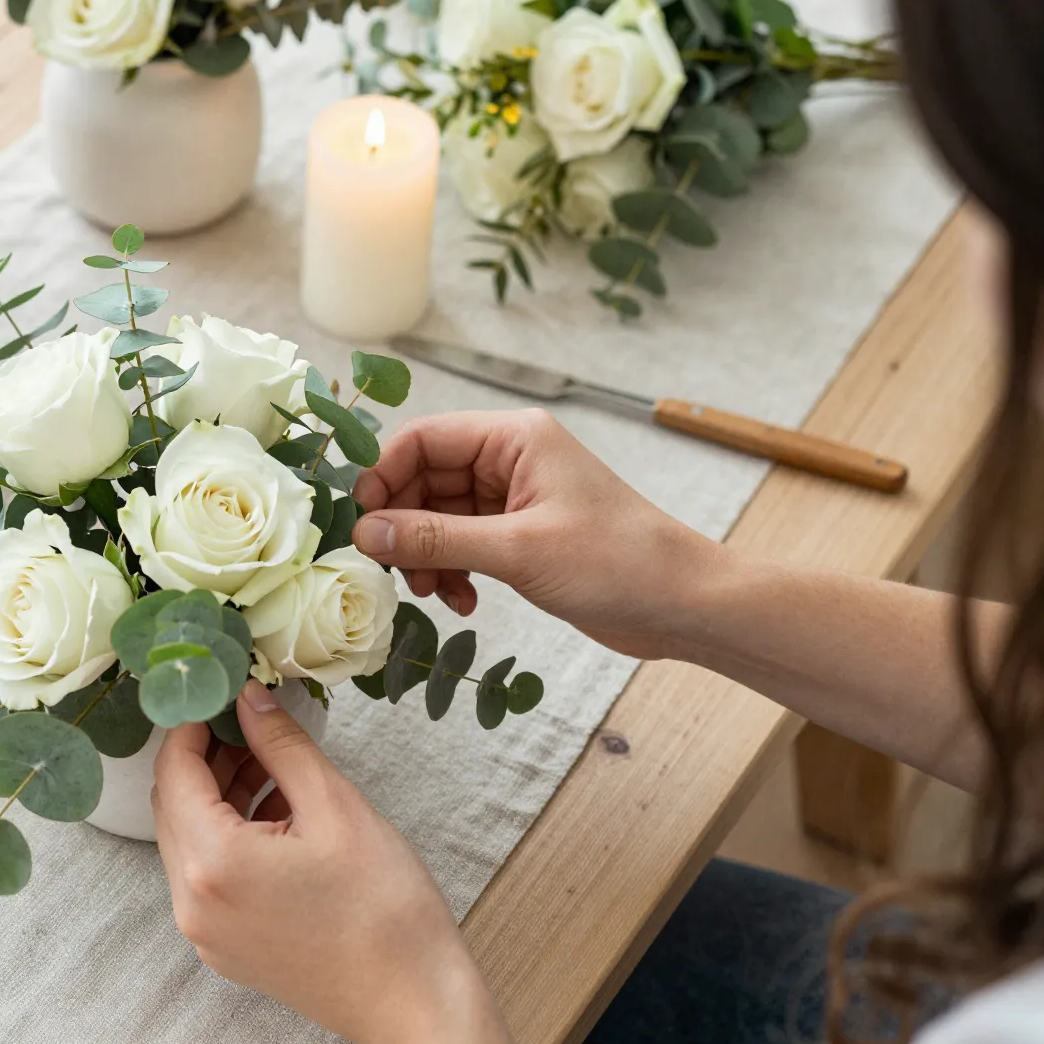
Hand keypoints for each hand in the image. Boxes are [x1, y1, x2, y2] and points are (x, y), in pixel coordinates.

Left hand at [152, 682, 537, 1043]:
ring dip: (221, 796)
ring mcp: (205, 932)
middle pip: (174, 806)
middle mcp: (192, 902)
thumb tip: (248, 698)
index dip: (192, 723)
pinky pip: (210, 876)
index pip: (174, 770)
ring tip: (275, 767)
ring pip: (190, 840)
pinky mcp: (226, 948)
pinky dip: (231, 837)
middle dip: (207, 758)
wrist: (414, 1002)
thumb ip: (281, 744)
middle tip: (251, 725)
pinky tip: (281, 816)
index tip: (220, 694)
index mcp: (211, 861)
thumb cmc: (383, 907)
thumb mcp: (334, 805)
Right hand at [351, 408, 724, 659]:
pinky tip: (464, 603)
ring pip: (438, 517)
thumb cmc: (617, 562)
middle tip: (394, 571)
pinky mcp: (521, 536)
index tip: (360, 524)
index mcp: (513, 437)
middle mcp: (510, 459)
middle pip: (424, 480)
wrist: (683, 605)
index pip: (422, 439)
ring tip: (435, 594)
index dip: (383, 478)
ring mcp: (514, 498)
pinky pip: (462, 544)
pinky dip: (452, 571)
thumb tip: (365, 532)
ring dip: (427, 556)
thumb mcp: (518, 550)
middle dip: (404, 527)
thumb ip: (436, 539)